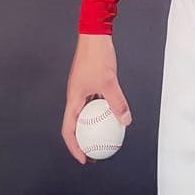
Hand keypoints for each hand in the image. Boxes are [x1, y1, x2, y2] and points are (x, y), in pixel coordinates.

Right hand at [61, 33, 131, 164]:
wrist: (94, 35)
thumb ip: (117, 102)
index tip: (84, 159)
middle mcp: (74, 96)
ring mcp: (81, 89)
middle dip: (83, 142)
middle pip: (75, 125)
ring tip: (104, 137)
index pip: (68, 130)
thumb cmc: (97, 57)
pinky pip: (93, 103)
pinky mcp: (89, 82)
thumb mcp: (109, 82)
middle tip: (95, 153)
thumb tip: (125, 121)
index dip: (74, 147)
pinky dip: (100, 111)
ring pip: (85, 113)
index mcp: (73, 99)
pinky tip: (112, 114)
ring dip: (92, 126)